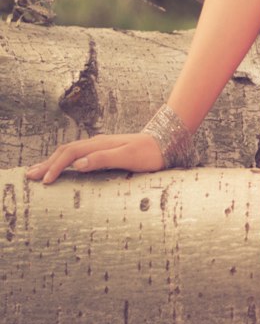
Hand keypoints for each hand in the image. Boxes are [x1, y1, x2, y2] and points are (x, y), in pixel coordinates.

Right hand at [25, 132, 166, 183]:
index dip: (55, 167)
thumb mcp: (128, 157)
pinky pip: (78, 154)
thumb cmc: (149, 153)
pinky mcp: (104, 150)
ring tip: (39, 171)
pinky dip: (65, 160)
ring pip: (70, 151)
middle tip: (29, 176)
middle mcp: (97, 142)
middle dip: (47, 163)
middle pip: (65, 151)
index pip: (70, 154)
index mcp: (99, 144)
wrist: (165, 142)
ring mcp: (100, 145)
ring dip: (53, 161)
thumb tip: (77, 164)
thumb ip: (103, 159)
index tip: (45, 181)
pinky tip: (62, 166)